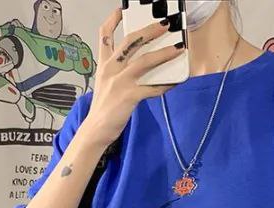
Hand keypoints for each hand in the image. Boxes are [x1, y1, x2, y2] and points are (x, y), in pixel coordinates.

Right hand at [82, 9, 183, 146]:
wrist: (96, 129)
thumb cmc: (103, 108)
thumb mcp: (106, 84)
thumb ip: (119, 72)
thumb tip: (141, 66)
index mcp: (104, 64)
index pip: (105, 34)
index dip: (113, 19)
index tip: (122, 9)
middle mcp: (111, 69)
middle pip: (131, 41)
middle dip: (149, 30)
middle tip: (165, 24)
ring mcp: (120, 82)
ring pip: (144, 61)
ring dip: (164, 53)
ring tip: (178, 48)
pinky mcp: (129, 96)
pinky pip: (152, 88)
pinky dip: (166, 84)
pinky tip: (176, 81)